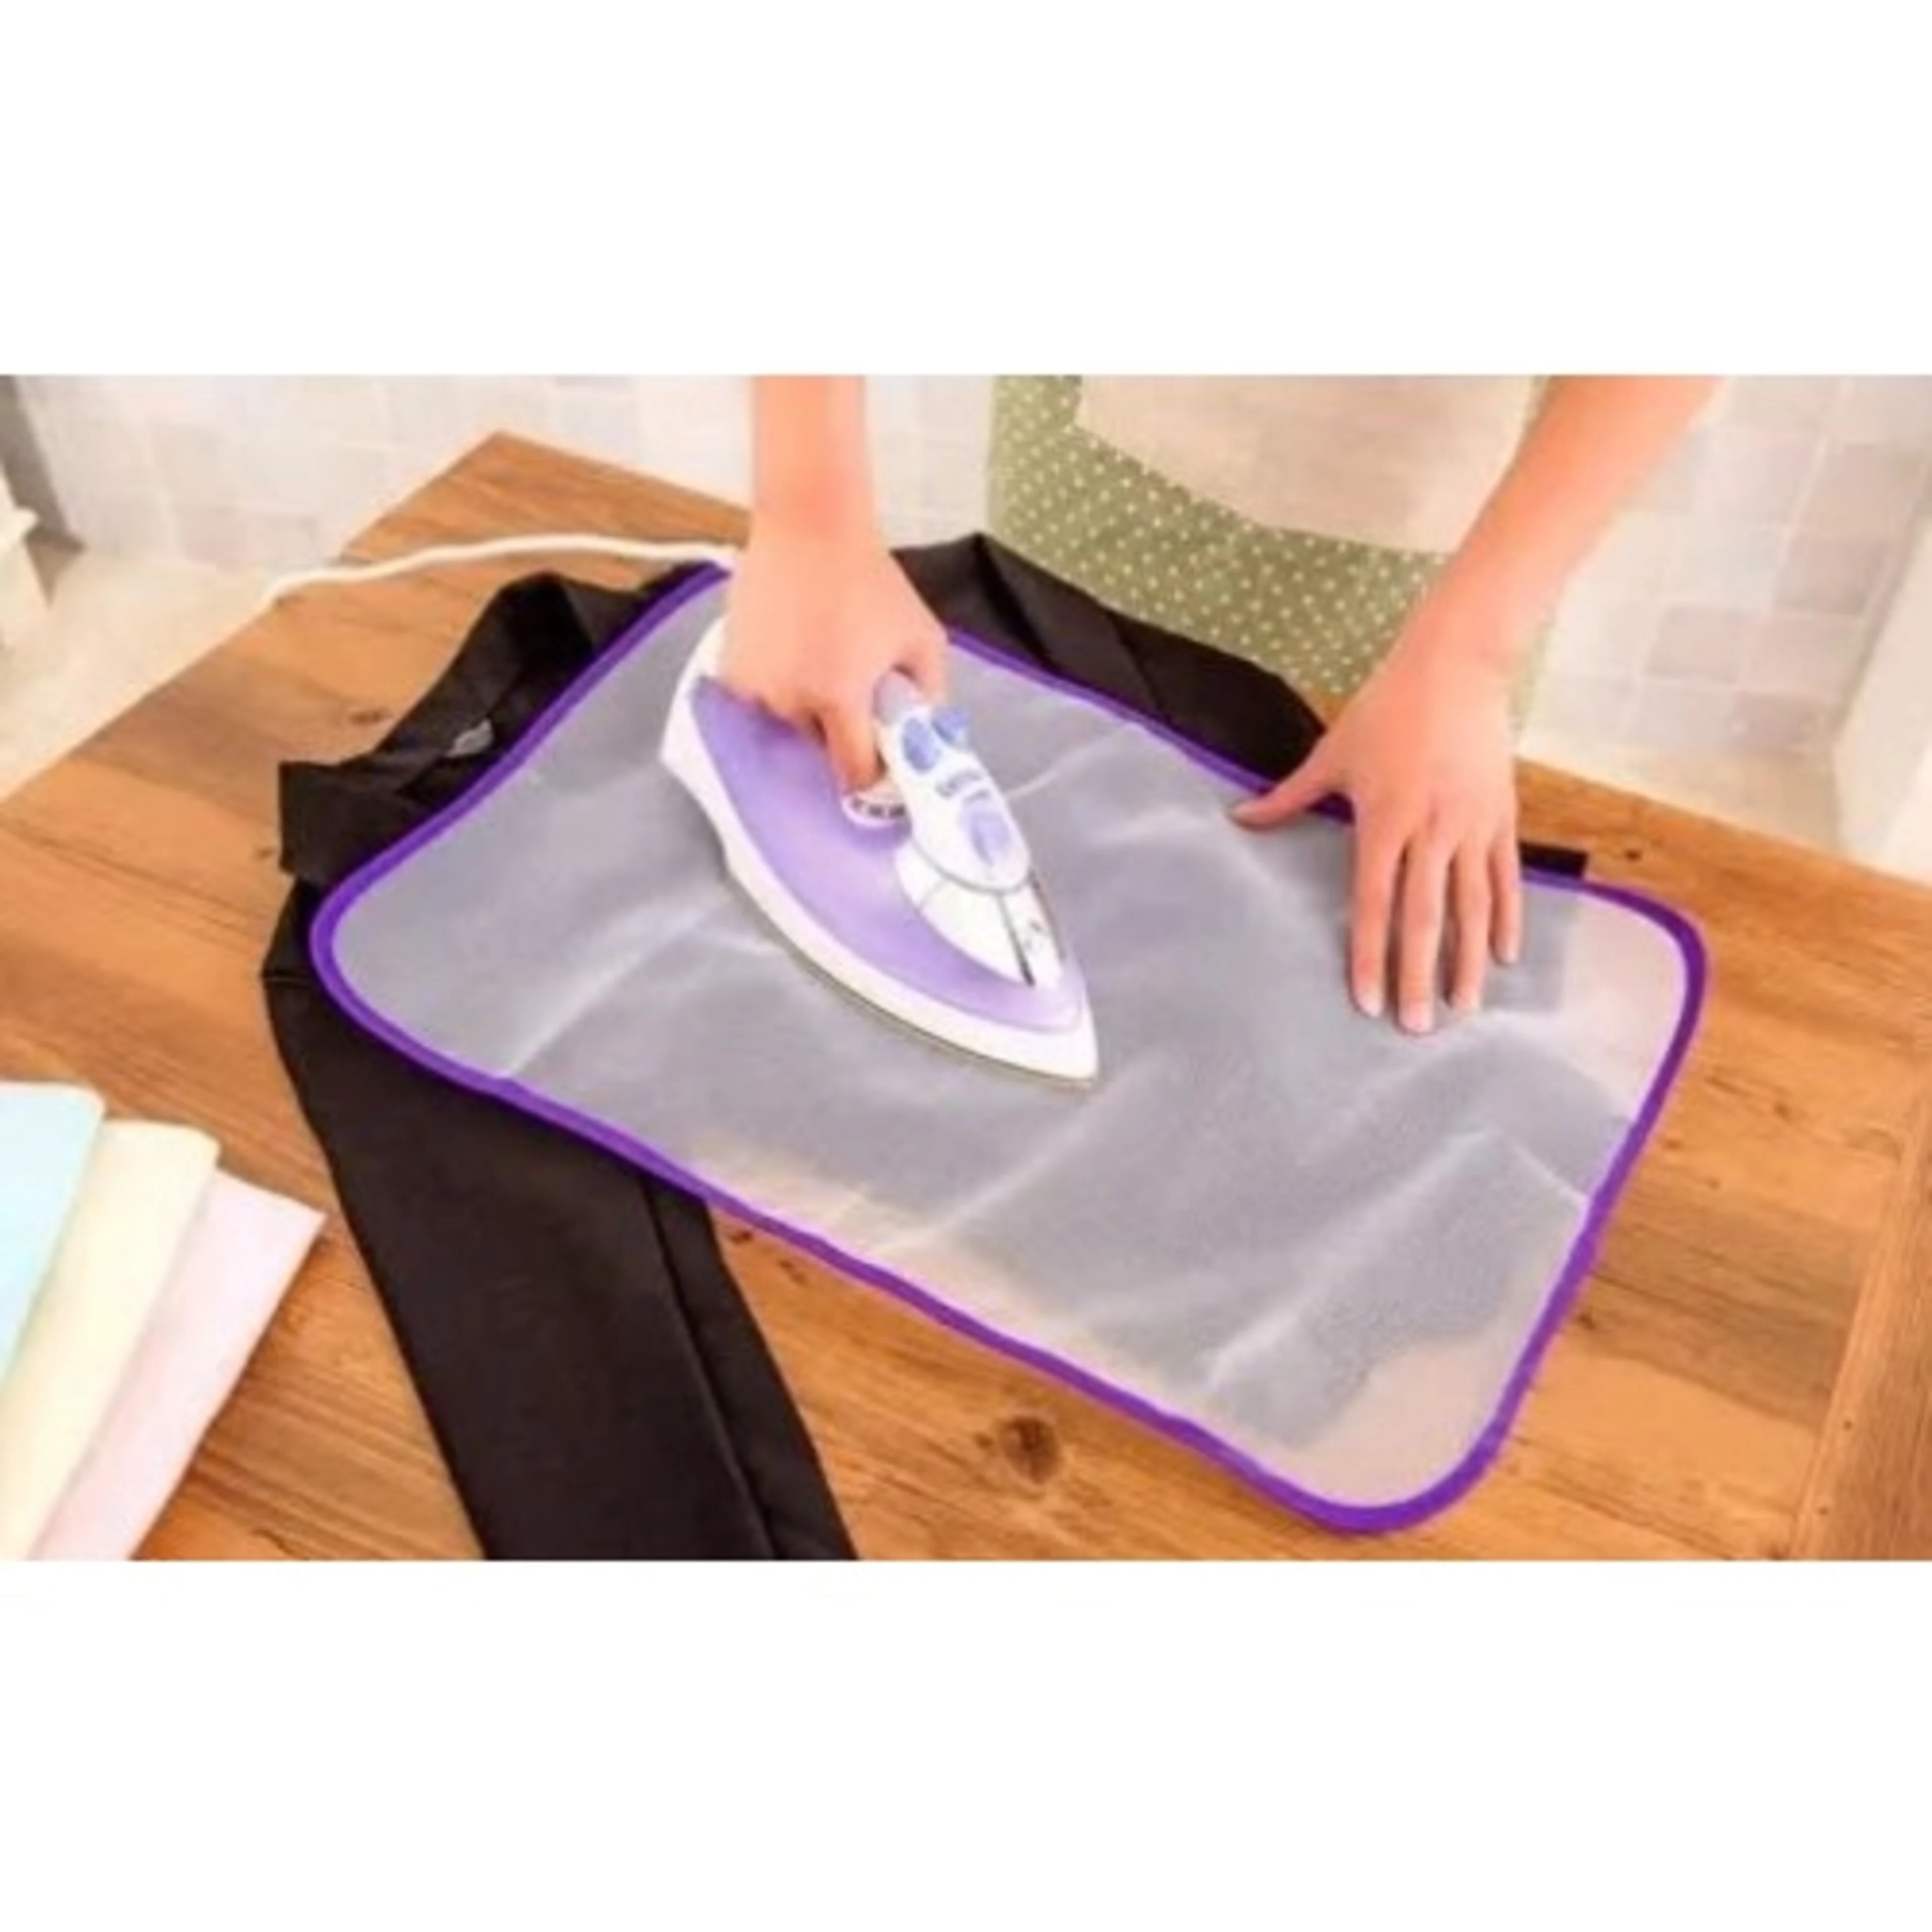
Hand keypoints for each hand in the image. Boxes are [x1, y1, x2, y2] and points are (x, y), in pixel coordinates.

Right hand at [720, 521, 947, 789]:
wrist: (810, 524)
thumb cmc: (870, 579)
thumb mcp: (922, 637)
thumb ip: (930, 695)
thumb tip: (927, 737)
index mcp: (837, 697)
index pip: (852, 771)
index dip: (871, 772)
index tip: (880, 759)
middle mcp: (789, 699)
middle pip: (818, 745)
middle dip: (838, 729)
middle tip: (853, 689)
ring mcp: (754, 684)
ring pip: (786, 722)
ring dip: (805, 708)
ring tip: (821, 660)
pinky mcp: (730, 666)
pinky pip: (758, 700)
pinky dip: (777, 688)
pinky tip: (793, 651)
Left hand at [1233, 615, 1522, 1033]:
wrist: (1458, 664)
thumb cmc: (1388, 707)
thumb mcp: (1333, 753)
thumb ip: (1288, 797)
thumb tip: (1238, 818)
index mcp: (1384, 820)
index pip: (1373, 903)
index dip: (1370, 954)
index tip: (1368, 1001)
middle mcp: (1430, 830)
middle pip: (1425, 917)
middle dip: (1420, 976)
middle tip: (1418, 1028)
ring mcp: (1471, 825)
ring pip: (1472, 906)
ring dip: (1468, 960)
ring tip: (1465, 1008)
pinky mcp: (1501, 815)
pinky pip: (1505, 877)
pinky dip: (1506, 917)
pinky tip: (1503, 957)